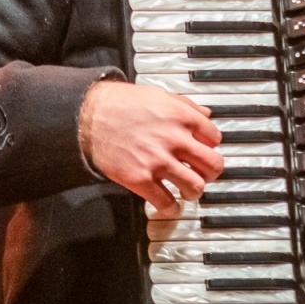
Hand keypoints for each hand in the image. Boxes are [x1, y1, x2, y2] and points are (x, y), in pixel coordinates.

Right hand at [78, 81, 224, 217]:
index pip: (215, 138)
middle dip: (211, 172)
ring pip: (195, 186)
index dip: (211, 146)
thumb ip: (186, 106)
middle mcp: (175, 139)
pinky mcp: (140, 179)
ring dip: (194, 191)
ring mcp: (158, 161)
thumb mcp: (159, 95)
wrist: (89, 116)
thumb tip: (206, 115)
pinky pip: (166, 202)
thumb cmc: (122, 104)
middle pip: (213, 165)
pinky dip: (170, 207)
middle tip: (204, 174)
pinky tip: (168, 204)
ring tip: (187, 190)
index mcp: (182, 117)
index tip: (205, 150)